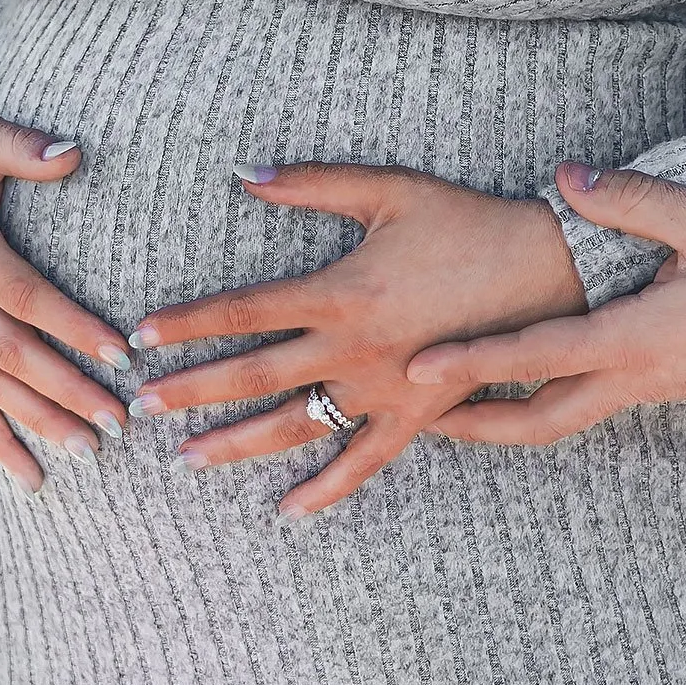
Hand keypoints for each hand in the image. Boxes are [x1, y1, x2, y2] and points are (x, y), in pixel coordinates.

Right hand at [0, 111, 130, 490]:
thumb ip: (24, 147)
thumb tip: (75, 152)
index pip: (23, 294)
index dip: (70, 325)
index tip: (120, 352)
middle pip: (10, 353)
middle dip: (66, 391)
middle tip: (118, 422)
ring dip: (37, 422)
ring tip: (88, 452)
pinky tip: (31, 476)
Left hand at [128, 161, 586, 517]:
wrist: (546, 269)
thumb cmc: (465, 221)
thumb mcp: (388, 190)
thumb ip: (313, 184)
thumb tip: (244, 174)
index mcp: (338, 291)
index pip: (242, 311)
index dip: (187, 322)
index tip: (139, 335)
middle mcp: (352, 348)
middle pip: (253, 375)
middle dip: (191, 391)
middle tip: (138, 408)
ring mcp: (383, 389)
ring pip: (296, 424)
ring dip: (238, 443)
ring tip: (188, 460)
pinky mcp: (417, 413)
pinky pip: (364, 461)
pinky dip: (326, 488)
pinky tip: (288, 511)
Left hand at [408, 162, 685, 445]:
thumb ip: (630, 198)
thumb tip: (565, 177)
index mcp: (633, 338)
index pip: (537, 355)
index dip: (474, 361)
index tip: (420, 366)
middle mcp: (632, 376)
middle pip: (539, 421)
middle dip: (476, 426)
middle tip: (418, 419)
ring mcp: (645, 388)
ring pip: (561, 423)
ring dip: (504, 423)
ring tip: (453, 414)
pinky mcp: (656, 387)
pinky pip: (585, 408)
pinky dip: (541, 408)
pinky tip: (517, 390)